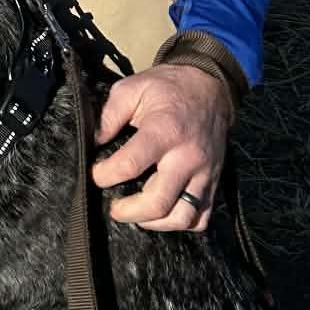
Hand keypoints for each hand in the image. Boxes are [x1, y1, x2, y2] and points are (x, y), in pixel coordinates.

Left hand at [92, 64, 231, 231]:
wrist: (211, 86)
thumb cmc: (168, 87)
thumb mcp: (132, 88)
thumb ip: (109, 115)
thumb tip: (94, 142)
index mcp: (164, 131)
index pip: (131, 164)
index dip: (105, 175)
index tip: (95, 175)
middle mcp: (187, 157)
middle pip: (158, 202)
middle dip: (129, 212)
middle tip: (114, 208)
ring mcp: (205, 173)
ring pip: (182, 217)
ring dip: (155, 223)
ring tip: (137, 215)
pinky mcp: (214, 181)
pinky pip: (202, 217)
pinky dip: (181, 222)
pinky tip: (162, 214)